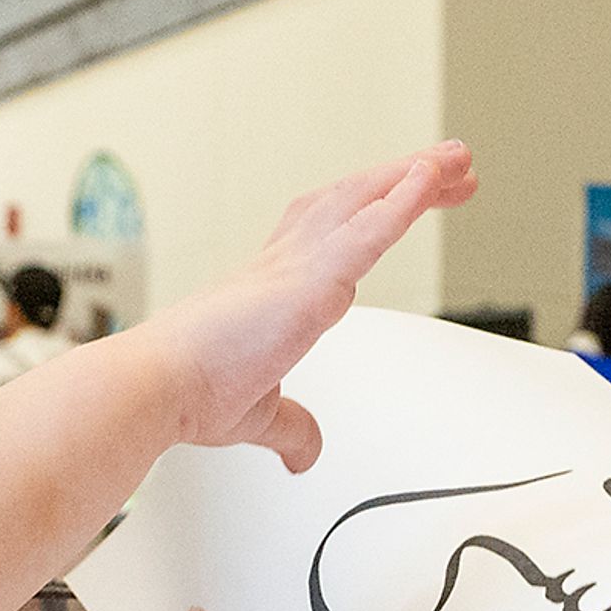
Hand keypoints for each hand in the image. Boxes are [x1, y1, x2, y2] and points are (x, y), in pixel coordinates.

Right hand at [135, 144, 474, 471]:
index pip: (332, 233)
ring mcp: (297, 267)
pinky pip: (367, 233)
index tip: (400, 199)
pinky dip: (402, 203)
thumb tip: (303, 453)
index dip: (369, 210)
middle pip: (354, 203)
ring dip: (414, 176)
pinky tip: (432, 179)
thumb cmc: (188, 392)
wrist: (153, 387)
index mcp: (272, 286)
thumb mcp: (258, 414)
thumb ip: (291, 425)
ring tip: (456, 158)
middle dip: (401, 180)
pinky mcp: (309, 282)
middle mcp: (284, 264)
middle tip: (449, 164)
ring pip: (365, 203)